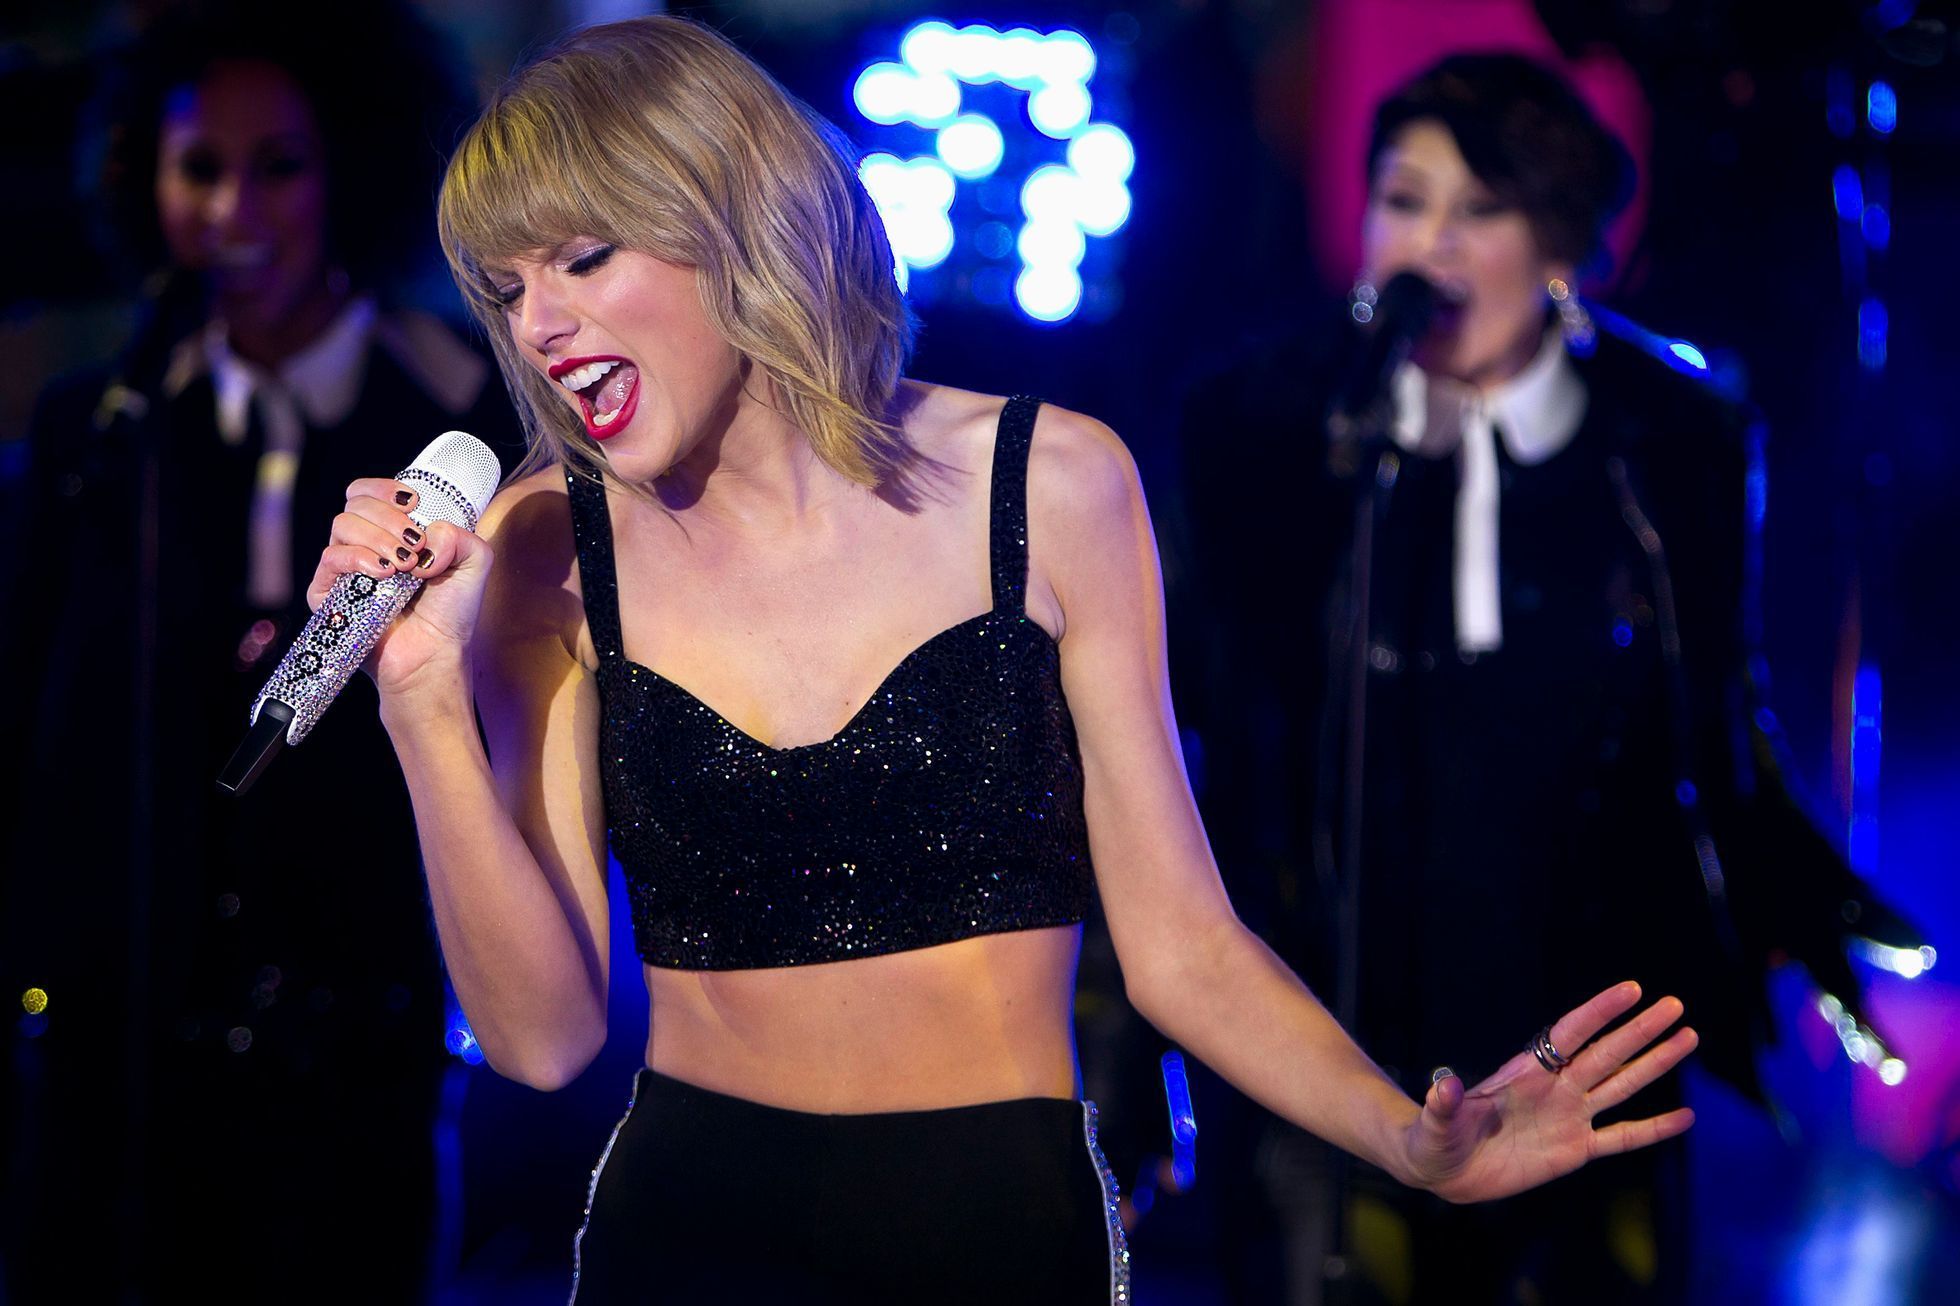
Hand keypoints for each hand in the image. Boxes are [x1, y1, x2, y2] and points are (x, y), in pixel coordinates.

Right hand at [304, 477, 495, 698]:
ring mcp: (345, 568)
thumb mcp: (474, 563)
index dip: (386, 489)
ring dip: (378, 538)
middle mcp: (365, 545)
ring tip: (405, 566)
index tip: (414, 505)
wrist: (433, 657)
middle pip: (357, 503)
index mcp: (392, 532)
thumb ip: (462, 534)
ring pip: (343, 524)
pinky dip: (358, 558)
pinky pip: (330, 558)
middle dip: (391, 518)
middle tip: (415, 546)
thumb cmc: (450, 613)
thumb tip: (427, 534)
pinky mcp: (327, 593)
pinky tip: (384, 573)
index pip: (369, 492)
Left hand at [1400, 981, 1696, 1203]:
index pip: (1570, 1034)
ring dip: (1655, 1064)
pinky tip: (1686, 1117)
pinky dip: (1654, 1129)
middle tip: (1675, 1005)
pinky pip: (1622, 1138)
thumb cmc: (1437, 1137)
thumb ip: (1444, 1104)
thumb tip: (1444, 1083)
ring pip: (1622, 1085)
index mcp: (1526, 1073)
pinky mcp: (1575, 1150)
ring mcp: (1569, 1117)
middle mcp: (1555, 1088)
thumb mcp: (1437, 1121)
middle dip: (1640, 1030)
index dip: (1599, 1012)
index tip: (1632, 989)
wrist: (1446, 1168)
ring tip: (1688, 1037)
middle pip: (1606, 1052)